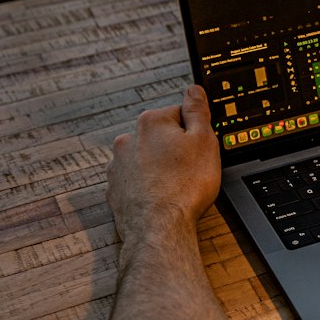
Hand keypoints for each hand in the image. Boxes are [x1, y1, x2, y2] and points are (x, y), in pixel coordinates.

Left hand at [107, 85, 220, 242]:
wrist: (159, 229)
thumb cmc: (184, 187)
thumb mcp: (204, 140)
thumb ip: (197, 110)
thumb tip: (193, 90)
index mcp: (151, 122)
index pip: (178, 113)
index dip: (194, 132)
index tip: (200, 148)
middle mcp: (128, 140)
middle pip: (161, 136)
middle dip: (175, 149)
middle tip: (191, 169)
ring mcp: (118, 167)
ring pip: (146, 159)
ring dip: (159, 168)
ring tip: (176, 186)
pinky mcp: (115, 191)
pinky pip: (135, 181)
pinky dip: (147, 187)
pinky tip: (161, 198)